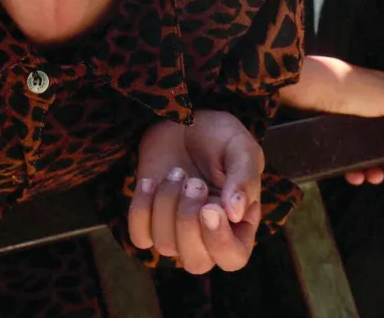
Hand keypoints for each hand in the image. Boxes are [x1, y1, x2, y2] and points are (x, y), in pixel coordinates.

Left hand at [129, 111, 263, 273]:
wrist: (185, 121)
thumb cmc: (219, 137)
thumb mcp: (241, 149)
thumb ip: (244, 179)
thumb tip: (235, 214)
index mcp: (238, 227)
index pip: (232, 258)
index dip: (219, 241)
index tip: (210, 207)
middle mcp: (207, 237)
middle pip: (196, 262)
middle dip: (188, 221)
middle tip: (194, 182)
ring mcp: (176, 232)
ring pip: (165, 244)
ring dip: (167, 205)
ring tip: (177, 172)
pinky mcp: (150, 220)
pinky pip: (139, 235)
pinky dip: (141, 209)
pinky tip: (150, 181)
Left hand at [279, 56, 383, 185]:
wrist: (302, 88)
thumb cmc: (347, 87)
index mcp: (381, 94)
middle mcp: (363, 107)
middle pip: (383, 142)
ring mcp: (343, 121)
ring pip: (362, 152)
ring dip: (370, 168)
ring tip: (370, 177)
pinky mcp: (325, 132)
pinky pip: (342, 156)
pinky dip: (350, 168)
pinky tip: (352, 176)